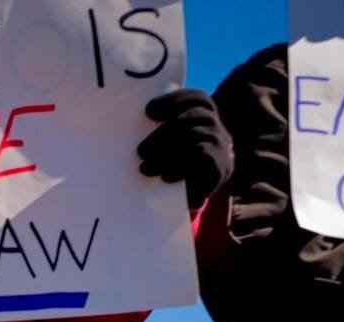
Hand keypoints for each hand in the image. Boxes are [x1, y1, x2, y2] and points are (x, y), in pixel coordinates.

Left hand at [138, 88, 231, 210]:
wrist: (194, 201)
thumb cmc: (169, 168)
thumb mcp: (164, 146)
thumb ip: (154, 131)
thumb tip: (120, 123)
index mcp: (204, 117)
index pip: (197, 98)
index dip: (174, 100)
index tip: (148, 111)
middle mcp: (216, 128)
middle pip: (191, 117)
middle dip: (162, 133)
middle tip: (140, 152)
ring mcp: (221, 147)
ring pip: (195, 136)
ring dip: (166, 152)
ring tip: (145, 168)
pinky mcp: (222, 168)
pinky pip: (203, 159)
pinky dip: (181, 167)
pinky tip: (165, 177)